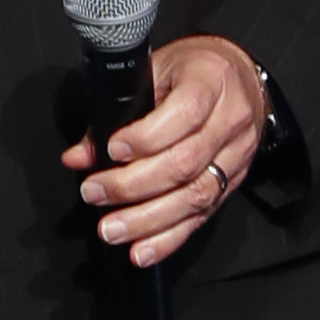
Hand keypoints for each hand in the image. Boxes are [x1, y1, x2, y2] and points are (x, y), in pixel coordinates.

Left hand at [69, 34, 265, 265]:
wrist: (240, 77)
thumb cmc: (192, 69)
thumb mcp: (154, 70)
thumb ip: (116, 110)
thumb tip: (80, 156)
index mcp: (211, 81)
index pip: (184, 115)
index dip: (146, 138)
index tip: (112, 151)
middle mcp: (230, 120)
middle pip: (185, 163)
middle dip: (134, 185)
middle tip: (95, 193)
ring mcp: (236, 155)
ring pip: (195, 196)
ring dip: (148, 220)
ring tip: (113, 229)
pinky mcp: (233, 183)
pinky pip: (203, 216)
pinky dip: (170, 238)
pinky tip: (143, 250)